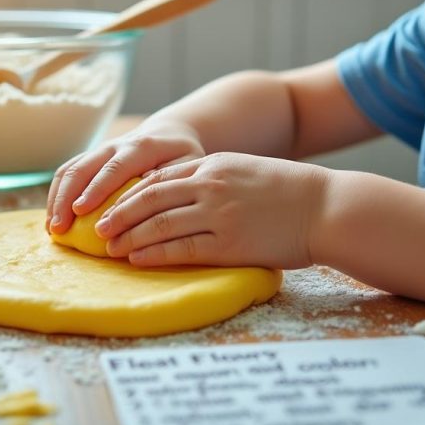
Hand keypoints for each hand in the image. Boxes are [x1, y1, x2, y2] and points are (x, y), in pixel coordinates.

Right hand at [46, 120, 205, 233]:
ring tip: (51, 228)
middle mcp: (114, 146)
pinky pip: (67, 173)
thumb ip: (171, 181)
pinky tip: (53, 219)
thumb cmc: (180, 156)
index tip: (80, 210)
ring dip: (56, 198)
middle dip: (66, 198)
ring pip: (69, 170)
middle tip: (58, 227)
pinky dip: (56, 195)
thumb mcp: (187, 165)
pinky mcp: (90, 159)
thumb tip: (146, 203)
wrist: (168, 134)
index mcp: (140, 147)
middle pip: (83, 168)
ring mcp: (99, 151)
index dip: (95, 189)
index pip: (113, 168)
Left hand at [97, 152, 327, 268]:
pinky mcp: (229, 244)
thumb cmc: (288, 192)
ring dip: (128, 237)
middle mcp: (210, 186)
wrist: (326, 208)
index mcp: (213, 164)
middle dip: (118, 214)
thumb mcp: (244, 169)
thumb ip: (212, 176)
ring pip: (158, 225)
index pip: (158, 177)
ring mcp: (218, 215)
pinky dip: (153, 254)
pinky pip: (180, 249)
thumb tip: (177, 190)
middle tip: (97, 227)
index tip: (110, 204)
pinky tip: (138, 259)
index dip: (129, 193)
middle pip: (148, 199)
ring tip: (110, 247)